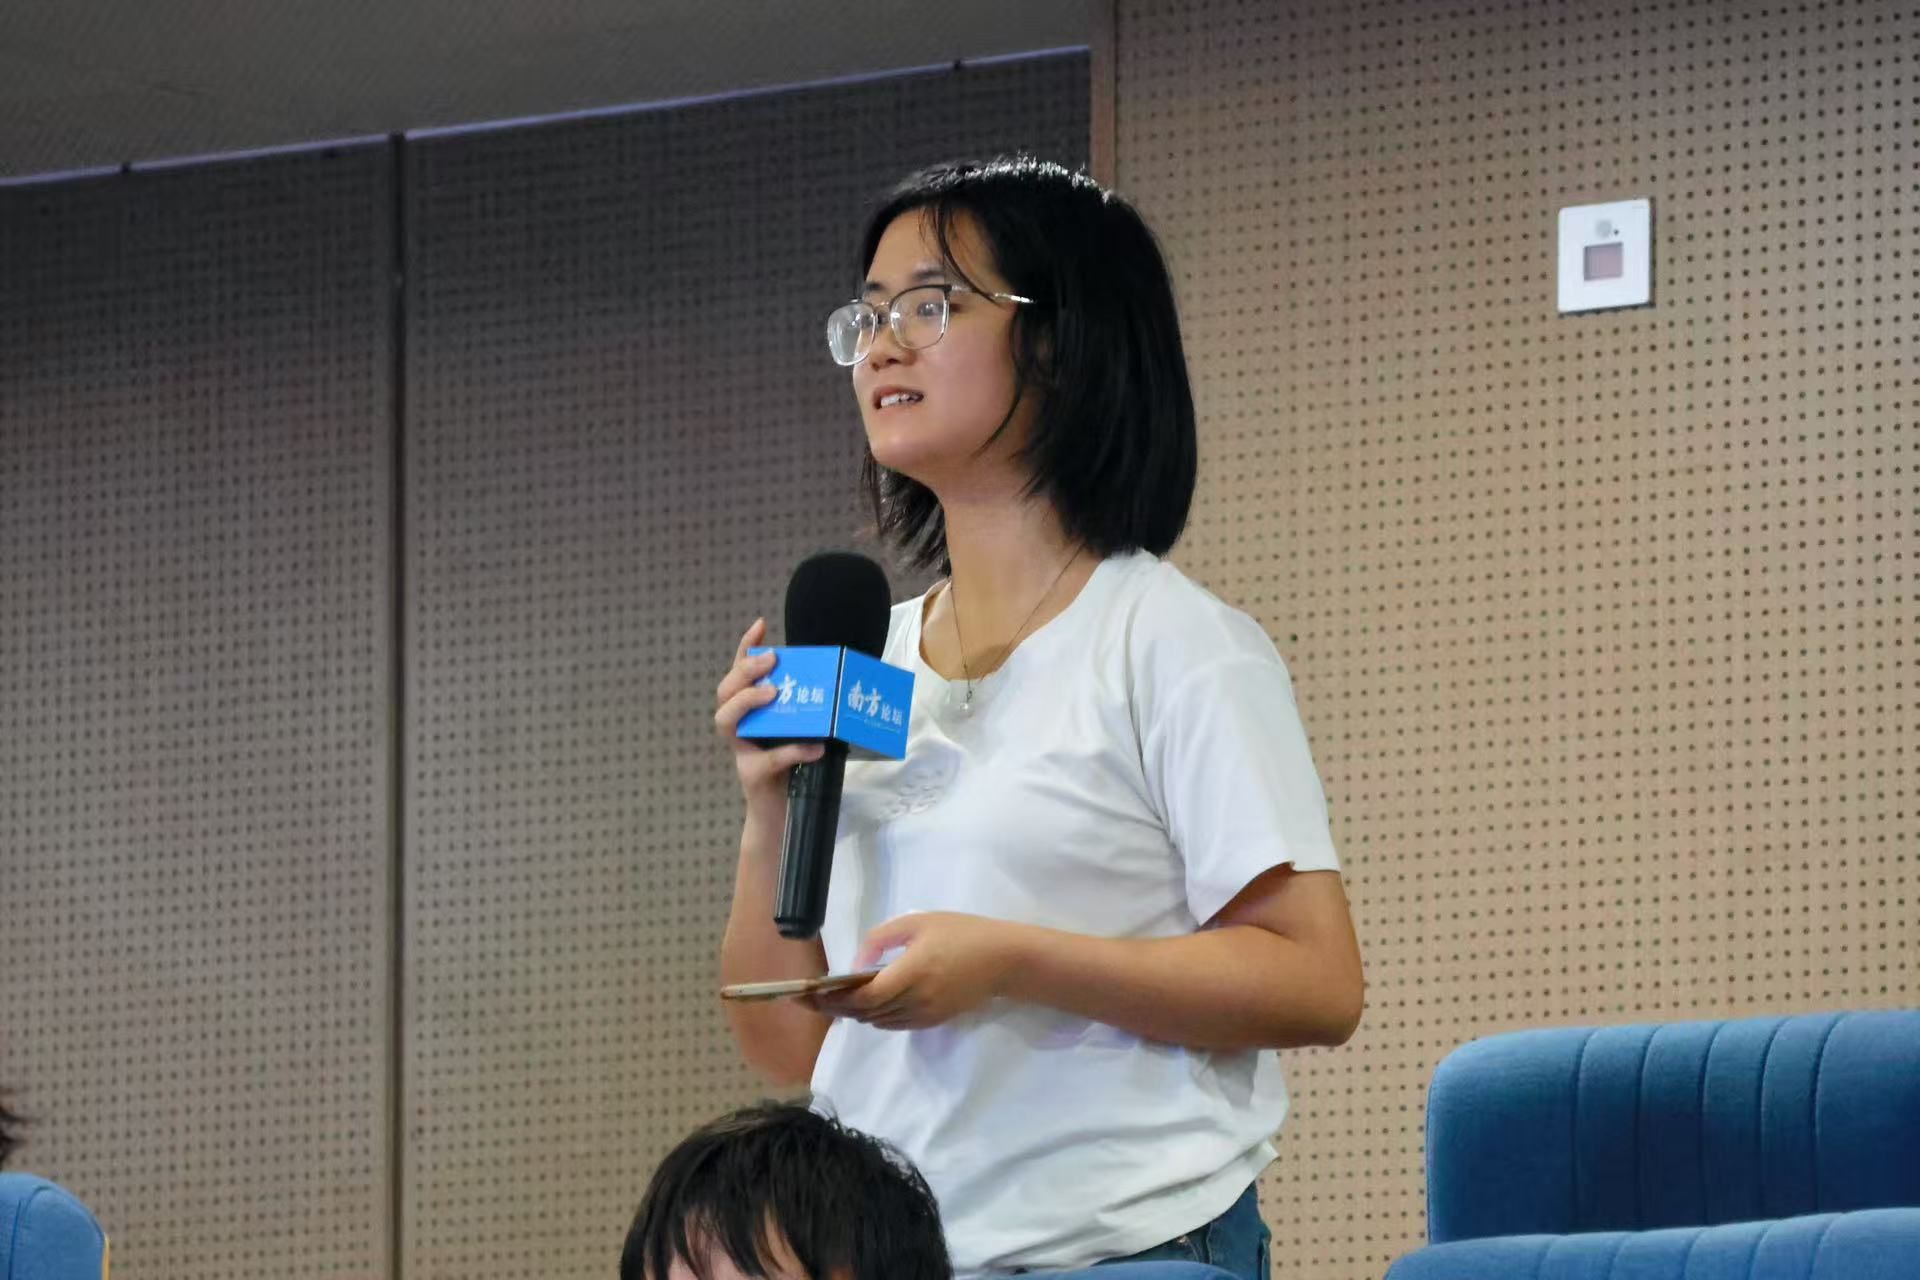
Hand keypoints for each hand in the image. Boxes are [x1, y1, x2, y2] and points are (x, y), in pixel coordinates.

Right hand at [714, 618, 822, 817]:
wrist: (785, 817)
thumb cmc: (793, 769)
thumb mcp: (800, 731)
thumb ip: (807, 711)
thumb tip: (841, 681)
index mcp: (750, 714)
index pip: (739, 674)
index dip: (746, 648)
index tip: (761, 625)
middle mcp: (738, 729)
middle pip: (724, 692)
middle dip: (744, 671)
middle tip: (771, 662)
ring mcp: (741, 752)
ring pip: (726, 720)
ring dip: (748, 701)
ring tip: (774, 693)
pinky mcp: (752, 776)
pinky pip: (769, 759)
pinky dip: (792, 751)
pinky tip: (814, 747)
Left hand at [813, 913, 1032, 1031]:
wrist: (1004, 960)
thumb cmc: (962, 933)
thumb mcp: (919, 923)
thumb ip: (881, 939)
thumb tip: (856, 962)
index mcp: (910, 973)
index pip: (863, 997)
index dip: (833, 999)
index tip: (809, 994)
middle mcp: (915, 1000)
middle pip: (866, 1013)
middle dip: (836, 1008)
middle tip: (810, 999)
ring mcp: (925, 1015)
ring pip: (878, 1022)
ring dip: (855, 1013)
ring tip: (834, 1001)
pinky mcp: (933, 1021)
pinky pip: (895, 1024)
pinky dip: (876, 1017)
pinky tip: (867, 1005)